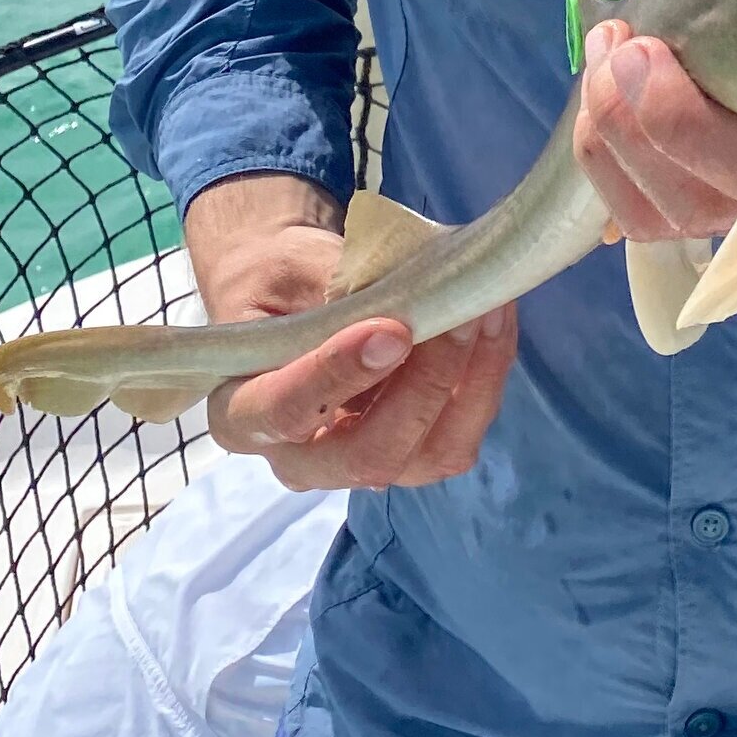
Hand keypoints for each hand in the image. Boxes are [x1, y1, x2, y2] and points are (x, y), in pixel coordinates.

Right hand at [182, 175, 518, 492]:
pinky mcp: (409, 456)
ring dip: (469, 383)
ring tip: (488, 311)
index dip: (338, 375)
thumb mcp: (290, 271)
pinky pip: (458, 437)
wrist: (296, 293)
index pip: (285, 412)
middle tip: (461, 316)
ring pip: (427, 455)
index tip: (391, 329)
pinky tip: (494, 325)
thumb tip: (405, 300)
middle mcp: (297, 459)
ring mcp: (359, 465)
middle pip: (368, 455)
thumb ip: (334, 296)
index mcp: (241, 413)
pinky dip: (485, 380)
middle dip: (424, 387)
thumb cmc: (283, 280)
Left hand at [575, 0, 736, 268]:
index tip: (651, 44)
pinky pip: (638, 219)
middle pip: (700, 197)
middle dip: (642, 118)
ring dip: (612, 136)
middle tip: (620, 40)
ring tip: (604, 50)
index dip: (688, 123)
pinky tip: (593, 93)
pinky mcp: (700, 204)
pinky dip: (604, 163)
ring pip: (660, 212)